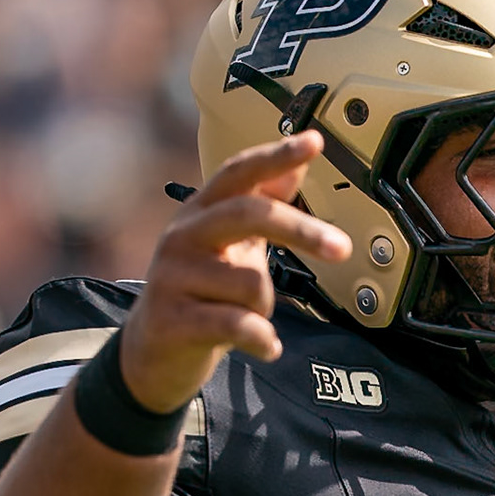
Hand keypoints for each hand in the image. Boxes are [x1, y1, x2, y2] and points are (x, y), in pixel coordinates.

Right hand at [120, 131, 350, 412]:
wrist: (151, 354)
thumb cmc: (200, 294)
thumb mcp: (230, 244)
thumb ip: (262, 204)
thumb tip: (298, 164)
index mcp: (199, 212)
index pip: (239, 173)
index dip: (276, 156)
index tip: (314, 141)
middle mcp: (182, 236)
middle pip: (248, 214)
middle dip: (301, 230)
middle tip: (342, 249)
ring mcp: (172, 277)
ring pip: (251, 282)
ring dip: (266, 308)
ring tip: (251, 319)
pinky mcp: (173, 320)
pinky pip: (238, 325)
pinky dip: (262, 340)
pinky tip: (265, 347)